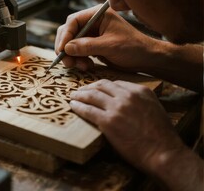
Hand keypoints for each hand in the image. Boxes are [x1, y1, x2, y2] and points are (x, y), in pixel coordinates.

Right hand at [55, 5, 158, 71]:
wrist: (146, 59)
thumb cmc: (133, 48)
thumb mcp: (109, 46)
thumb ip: (87, 46)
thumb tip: (67, 48)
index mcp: (97, 15)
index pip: (73, 21)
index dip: (65, 35)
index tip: (62, 50)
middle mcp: (92, 22)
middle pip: (69, 32)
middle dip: (66, 48)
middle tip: (67, 62)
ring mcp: (91, 34)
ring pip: (71, 44)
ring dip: (72, 56)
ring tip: (81, 66)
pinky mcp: (92, 45)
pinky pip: (78, 52)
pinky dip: (78, 60)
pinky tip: (86, 66)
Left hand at [70, 79, 202, 190]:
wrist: (162, 152)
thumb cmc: (160, 135)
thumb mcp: (154, 108)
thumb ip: (139, 100)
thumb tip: (124, 99)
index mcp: (140, 91)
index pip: (115, 83)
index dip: (102, 86)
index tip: (95, 89)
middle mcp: (127, 96)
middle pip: (101, 86)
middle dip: (89, 87)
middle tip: (80, 91)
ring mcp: (117, 108)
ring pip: (92, 96)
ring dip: (80, 95)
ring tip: (73, 97)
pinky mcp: (108, 121)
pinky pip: (88, 110)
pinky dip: (78, 107)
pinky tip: (73, 106)